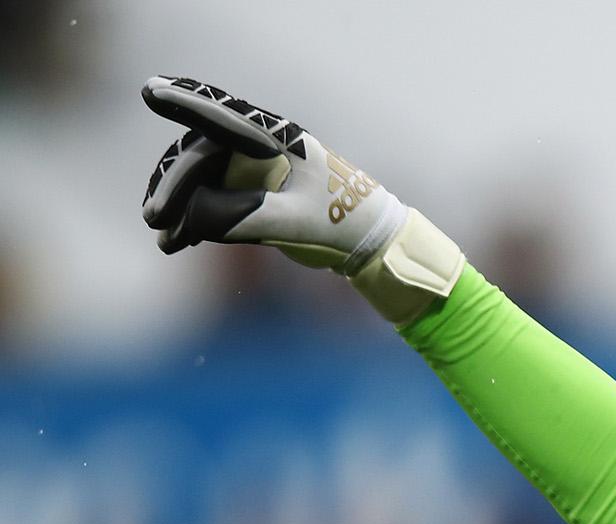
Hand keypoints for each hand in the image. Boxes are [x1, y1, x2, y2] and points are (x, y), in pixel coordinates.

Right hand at [139, 75, 460, 322]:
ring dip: (176, 205)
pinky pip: (206, 199)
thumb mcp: (296, 223)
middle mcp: (256, 145)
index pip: (224, 117)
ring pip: (196, 177)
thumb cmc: (343, 223)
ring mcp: (246, 166)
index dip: (186, 102)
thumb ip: (246, 217)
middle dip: (174, 184)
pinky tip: (175, 242)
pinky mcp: (243, 190)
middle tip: (154, 217)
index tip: (151, 91)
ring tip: (164, 237)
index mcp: (278, 138)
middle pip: (200, 154)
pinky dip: (190, 219)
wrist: (365, 242)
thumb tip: (190, 216)